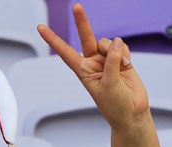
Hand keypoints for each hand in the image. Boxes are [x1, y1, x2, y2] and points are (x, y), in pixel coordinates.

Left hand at [37, 3, 149, 128]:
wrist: (132, 113)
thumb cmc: (115, 105)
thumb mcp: (109, 84)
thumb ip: (111, 61)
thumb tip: (115, 41)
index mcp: (82, 70)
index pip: (65, 52)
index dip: (53, 39)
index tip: (40, 27)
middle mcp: (92, 62)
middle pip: (86, 38)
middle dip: (82, 22)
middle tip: (76, 6)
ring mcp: (106, 59)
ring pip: (108, 42)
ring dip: (116, 51)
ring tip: (122, 67)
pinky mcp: (121, 59)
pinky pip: (122, 46)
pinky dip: (126, 53)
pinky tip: (127, 65)